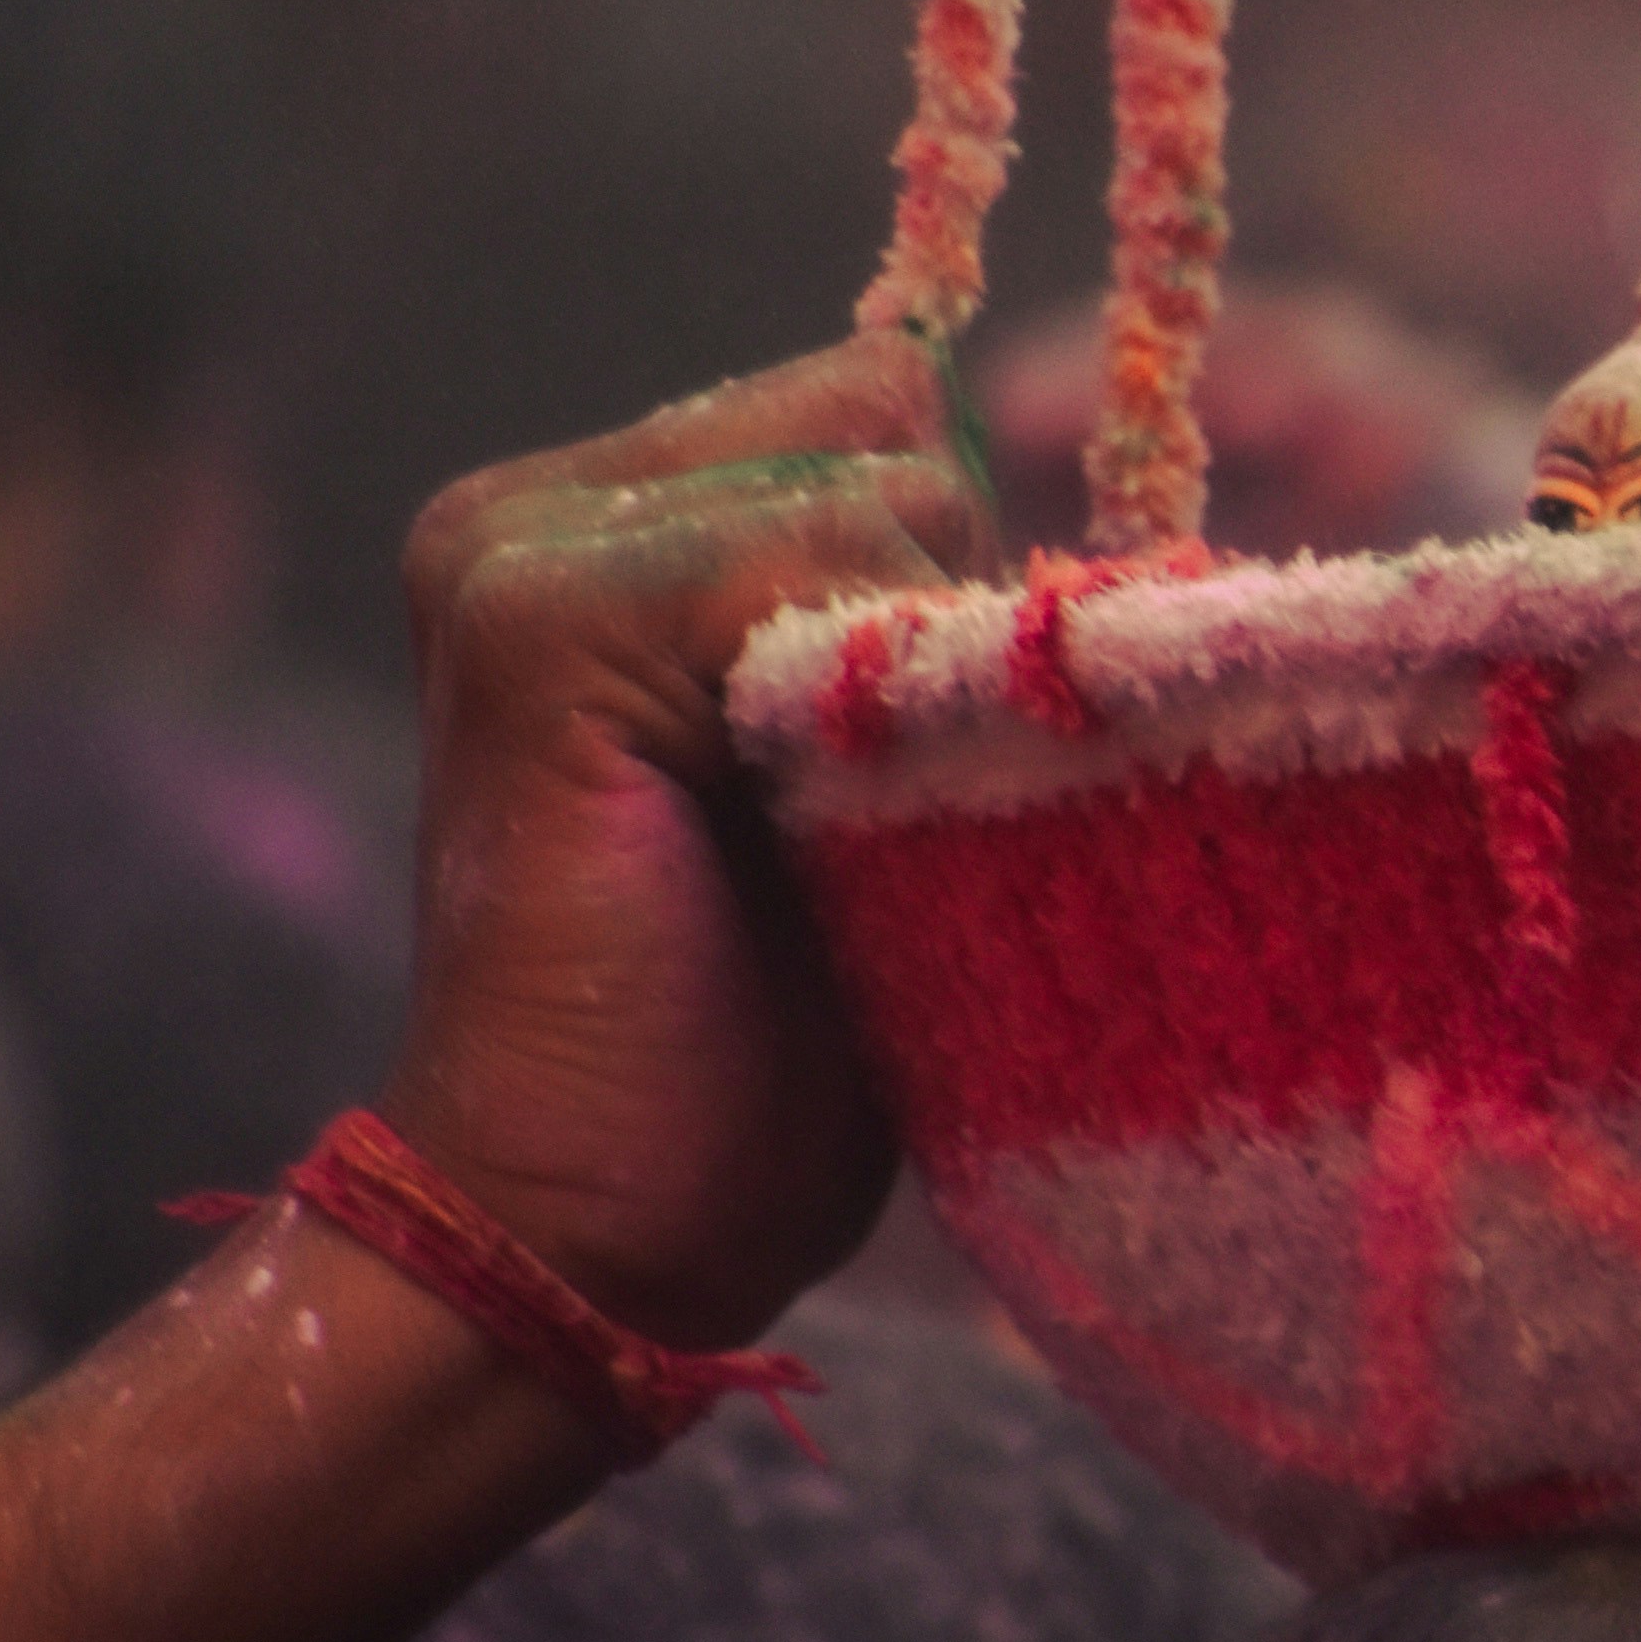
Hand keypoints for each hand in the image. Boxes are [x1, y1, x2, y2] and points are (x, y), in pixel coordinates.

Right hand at [373, 335, 986, 1349]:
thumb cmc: (764, 1050)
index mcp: (605, 531)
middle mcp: (542, 509)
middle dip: (946, 604)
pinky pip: (821, 552)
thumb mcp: (875, 795)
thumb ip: (915, 638)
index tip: (924, 749)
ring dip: (926, 662)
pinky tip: (815, 838)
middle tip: (869, 813)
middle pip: (896, 420)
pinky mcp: (542, 618)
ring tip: (834, 839)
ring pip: (886, 481)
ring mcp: (521, 547)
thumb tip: (1119, 543)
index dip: (957, 572)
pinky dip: (878, 697)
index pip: (881, 411)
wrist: (595, 1230)